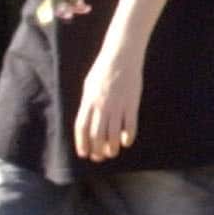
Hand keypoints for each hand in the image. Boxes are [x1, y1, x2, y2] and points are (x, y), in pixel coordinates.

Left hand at [75, 46, 142, 161]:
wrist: (121, 56)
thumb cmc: (103, 70)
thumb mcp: (88, 86)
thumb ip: (88, 104)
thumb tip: (86, 123)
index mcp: (88, 101)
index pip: (81, 127)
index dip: (82, 143)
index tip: (83, 153)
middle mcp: (101, 105)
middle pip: (97, 134)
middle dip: (96, 149)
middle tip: (98, 158)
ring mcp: (117, 105)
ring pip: (113, 133)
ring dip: (111, 147)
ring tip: (111, 154)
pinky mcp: (132, 103)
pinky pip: (130, 125)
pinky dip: (127, 137)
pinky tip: (126, 143)